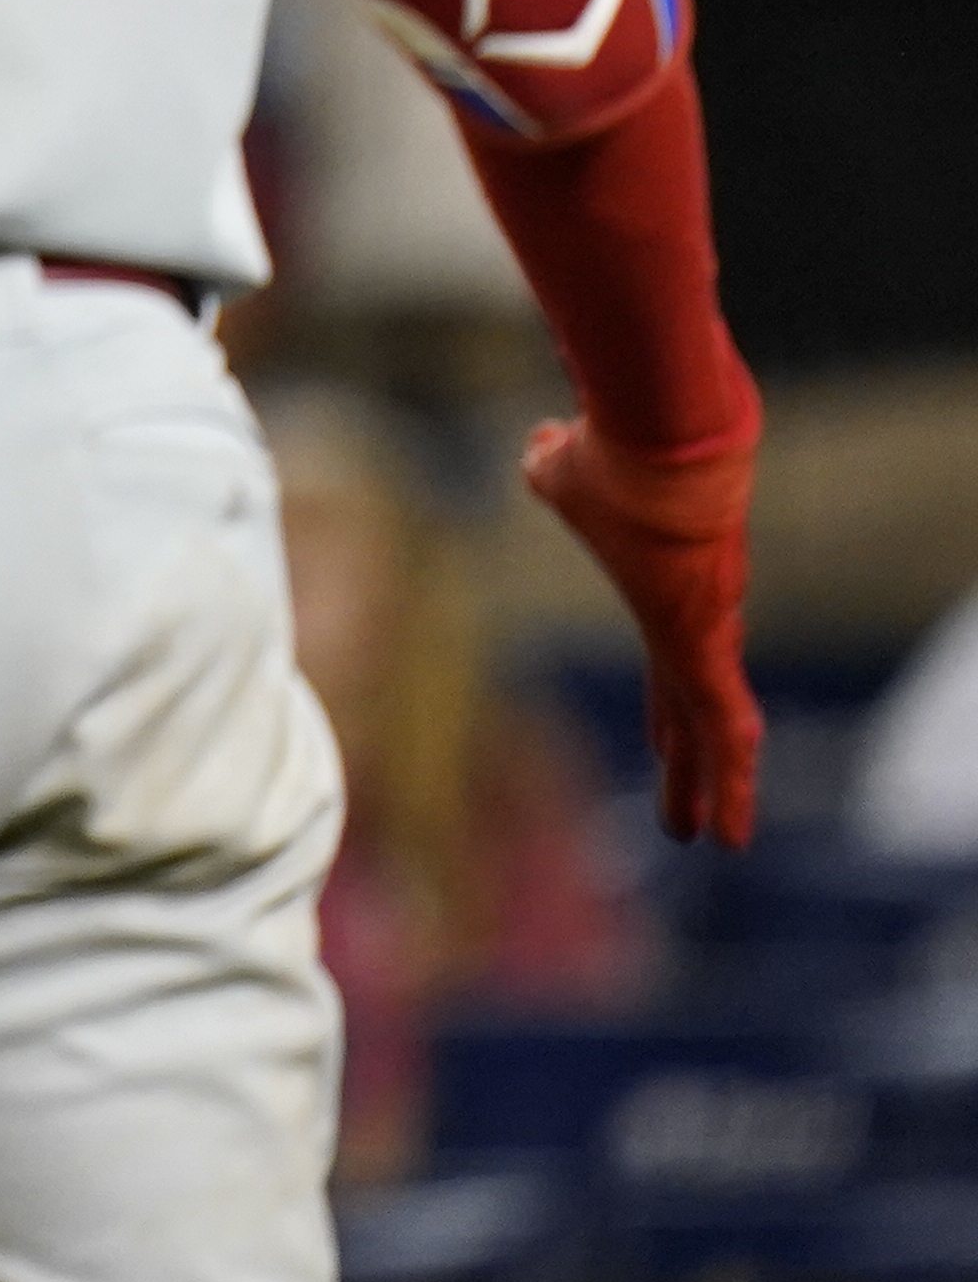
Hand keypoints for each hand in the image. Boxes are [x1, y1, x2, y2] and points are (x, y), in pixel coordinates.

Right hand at [525, 413, 761, 844]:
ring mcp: (710, 635)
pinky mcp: (710, 647)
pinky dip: (732, 785)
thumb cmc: (611, 454)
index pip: (671, 667)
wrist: (660, 439)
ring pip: (716, 731)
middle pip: (694, 709)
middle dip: (690, 762)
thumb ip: (556, 465)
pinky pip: (726, 731)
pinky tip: (731, 834)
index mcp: (667, 594)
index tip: (667, 744)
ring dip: (714, 788)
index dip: (670, 711)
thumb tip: (548, 444)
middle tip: (693, 818)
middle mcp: (700, 620)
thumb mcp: (564, 468)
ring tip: (713, 842)